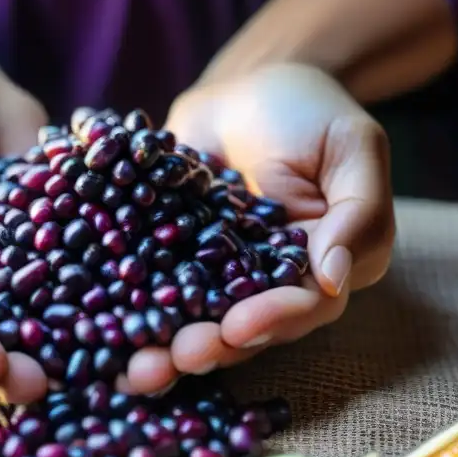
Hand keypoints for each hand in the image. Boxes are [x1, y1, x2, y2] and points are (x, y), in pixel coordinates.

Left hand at [122, 64, 394, 393]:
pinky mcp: (168, 261)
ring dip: (164, 348)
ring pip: (192, 322)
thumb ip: (358, 211)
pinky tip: (99, 332)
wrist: (246, 88)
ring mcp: (214, 278)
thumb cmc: (311, 111)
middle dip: (211, 348)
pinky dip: (126, 314)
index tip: (238, 327)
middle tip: (178, 357)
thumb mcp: (353, 146)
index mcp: (322, 269)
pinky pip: (149, 290)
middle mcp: (268, 286)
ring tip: (135, 368)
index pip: (305, 306)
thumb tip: (335, 278)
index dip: (273, 320)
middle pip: (244, 330)